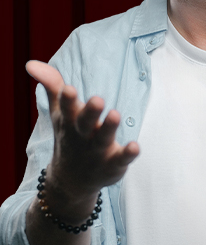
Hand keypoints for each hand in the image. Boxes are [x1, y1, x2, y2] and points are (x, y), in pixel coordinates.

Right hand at [26, 60, 139, 197]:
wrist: (71, 181)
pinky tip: (135, 146)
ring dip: (109, 127)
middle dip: (91, 112)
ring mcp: (98, 152)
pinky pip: (121, 159)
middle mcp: (83, 136)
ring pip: (103, 139)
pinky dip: (128, 154)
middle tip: (98, 99)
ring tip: (115, 114)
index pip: (67, 108)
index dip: (67, 99)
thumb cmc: (69, 136)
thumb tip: (31, 63)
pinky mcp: (113, 164)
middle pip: (86, 123)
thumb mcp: (59, 112)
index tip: (69, 89)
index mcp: (70, 121)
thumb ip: (52, 86)